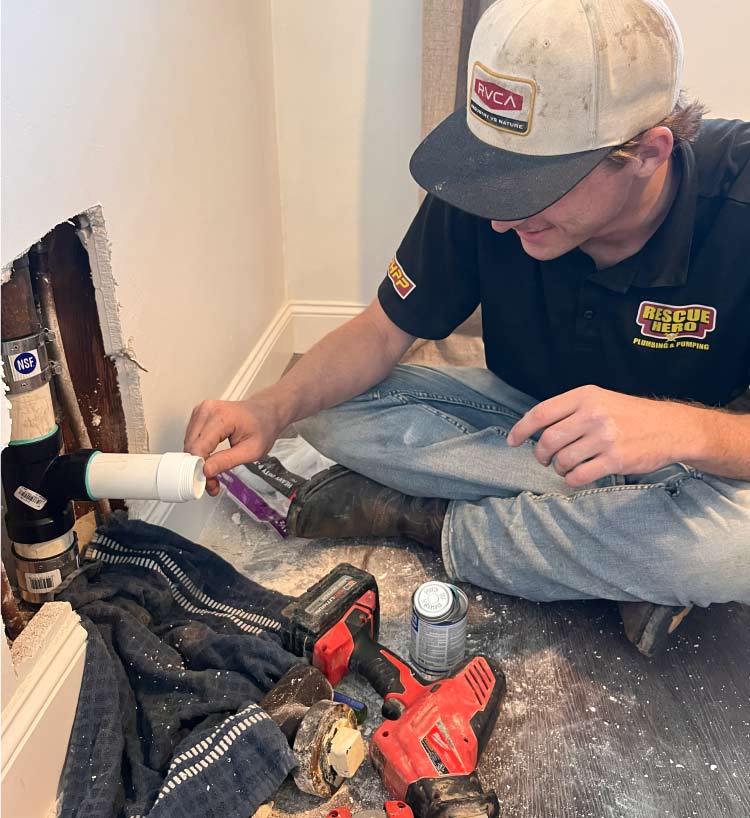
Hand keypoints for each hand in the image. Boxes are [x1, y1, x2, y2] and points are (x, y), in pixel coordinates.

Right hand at [184, 397, 282, 495]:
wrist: (265, 412)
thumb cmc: (263, 427)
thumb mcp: (252, 451)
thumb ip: (227, 461)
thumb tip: (206, 471)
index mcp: (222, 417)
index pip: (199, 448)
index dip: (200, 469)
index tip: (209, 483)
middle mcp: (208, 410)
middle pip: (191, 447)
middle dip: (199, 468)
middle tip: (213, 482)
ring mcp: (202, 410)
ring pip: (189, 444)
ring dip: (198, 461)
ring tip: (214, 470)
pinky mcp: (199, 414)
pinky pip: (191, 438)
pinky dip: (198, 452)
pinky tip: (209, 458)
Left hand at [506, 385, 689, 486]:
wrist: (670, 427)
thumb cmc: (628, 415)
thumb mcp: (599, 400)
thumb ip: (569, 410)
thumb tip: (533, 429)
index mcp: (585, 396)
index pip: (541, 413)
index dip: (521, 429)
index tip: (512, 441)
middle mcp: (594, 414)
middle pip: (548, 440)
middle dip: (540, 454)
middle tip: (543, 458)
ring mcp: (605, 438)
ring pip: (562, 460)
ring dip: (558, 468)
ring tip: (565, 467)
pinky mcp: (616, 460)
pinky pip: (579, 476)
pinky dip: (572, 480)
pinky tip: (576, 476)